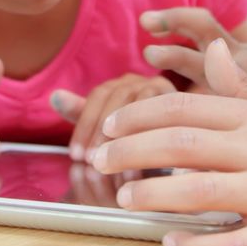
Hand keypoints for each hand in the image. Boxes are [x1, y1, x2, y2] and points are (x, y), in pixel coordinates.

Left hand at [50, 74, 175, 161]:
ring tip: (112, 161)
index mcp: (126, 84)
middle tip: (91, 161)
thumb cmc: (141, 147)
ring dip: (126, 134)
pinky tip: (143, 163)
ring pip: (144, 105)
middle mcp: (149, 82)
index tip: (75, 155)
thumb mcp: (109, 131)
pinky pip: (171, 119)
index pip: (100, 94)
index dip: (85, 124)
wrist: (184, 158)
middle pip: (120, 97)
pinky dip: (154, 139)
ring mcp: (172, 93)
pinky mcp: (191, 108)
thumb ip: (84, 114)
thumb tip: (55, 96)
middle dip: (102, 131)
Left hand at [91, 40, 246, 245]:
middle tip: (98, 160)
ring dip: (154, 195)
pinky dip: (197, 245)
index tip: (112, 127)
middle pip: (183, 145)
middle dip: (131, 152)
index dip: (141, 115)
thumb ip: (244, 85)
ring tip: (124, 197)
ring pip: (201, 192)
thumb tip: (212, 53)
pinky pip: (234, 244)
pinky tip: (171, 241)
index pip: (186, 107)